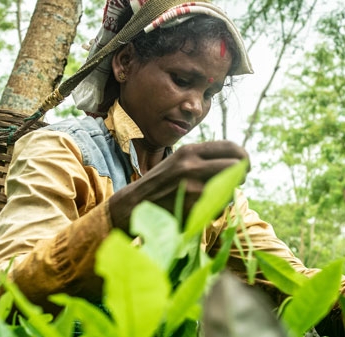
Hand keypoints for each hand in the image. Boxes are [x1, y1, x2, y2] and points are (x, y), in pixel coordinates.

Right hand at [109, 140, 248, 230]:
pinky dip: (216, 209)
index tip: (245, 166)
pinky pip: (219, 206)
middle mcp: (192, 164)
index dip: (243, 156)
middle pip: (236, 165)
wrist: (135, 204)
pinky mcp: (193, 205)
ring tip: (214, 198)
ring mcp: (193, 185)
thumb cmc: (160, 184)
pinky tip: (202, 210)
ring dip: (228, 194)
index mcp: (189, 151)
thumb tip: (235, 161)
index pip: (230, 146)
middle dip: (242, 175)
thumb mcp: (178, 162)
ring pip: (231, 187)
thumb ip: (202, 159)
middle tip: (239, 183)